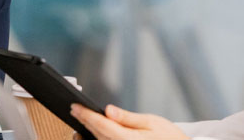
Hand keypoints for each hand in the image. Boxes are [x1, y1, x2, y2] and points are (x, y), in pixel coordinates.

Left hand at [69, 104, 188, 139]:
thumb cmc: (169, 137)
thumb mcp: (151, 122)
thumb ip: (127, 118)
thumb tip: (108, 110)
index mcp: (129, 139)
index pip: (102, 125)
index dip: (86, 115)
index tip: (75, 106)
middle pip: (97, 134)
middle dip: (85, 121)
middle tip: (74, 109)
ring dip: (88, 131)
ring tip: (81, 118)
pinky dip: (97, 138)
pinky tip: (91, 132)